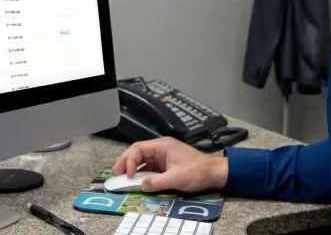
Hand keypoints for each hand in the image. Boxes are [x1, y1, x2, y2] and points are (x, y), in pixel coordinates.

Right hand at [111, 137, 227, 193]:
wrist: (215, 173)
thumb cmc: (197, 172)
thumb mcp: (176, 178)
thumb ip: (157, 182)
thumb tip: (141, 185)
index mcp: (163, 145)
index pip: (139, 148)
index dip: (129, 161)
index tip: (128, 175)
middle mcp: (161, 148)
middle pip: (138, 152)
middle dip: (126, 162)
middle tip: (116, 173)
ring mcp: (164, 156)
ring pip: (143, 159)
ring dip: (133, 168)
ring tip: (123, 177)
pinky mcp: (167, 164)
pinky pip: (150, 166)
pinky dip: (143, 173)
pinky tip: (138, 180)